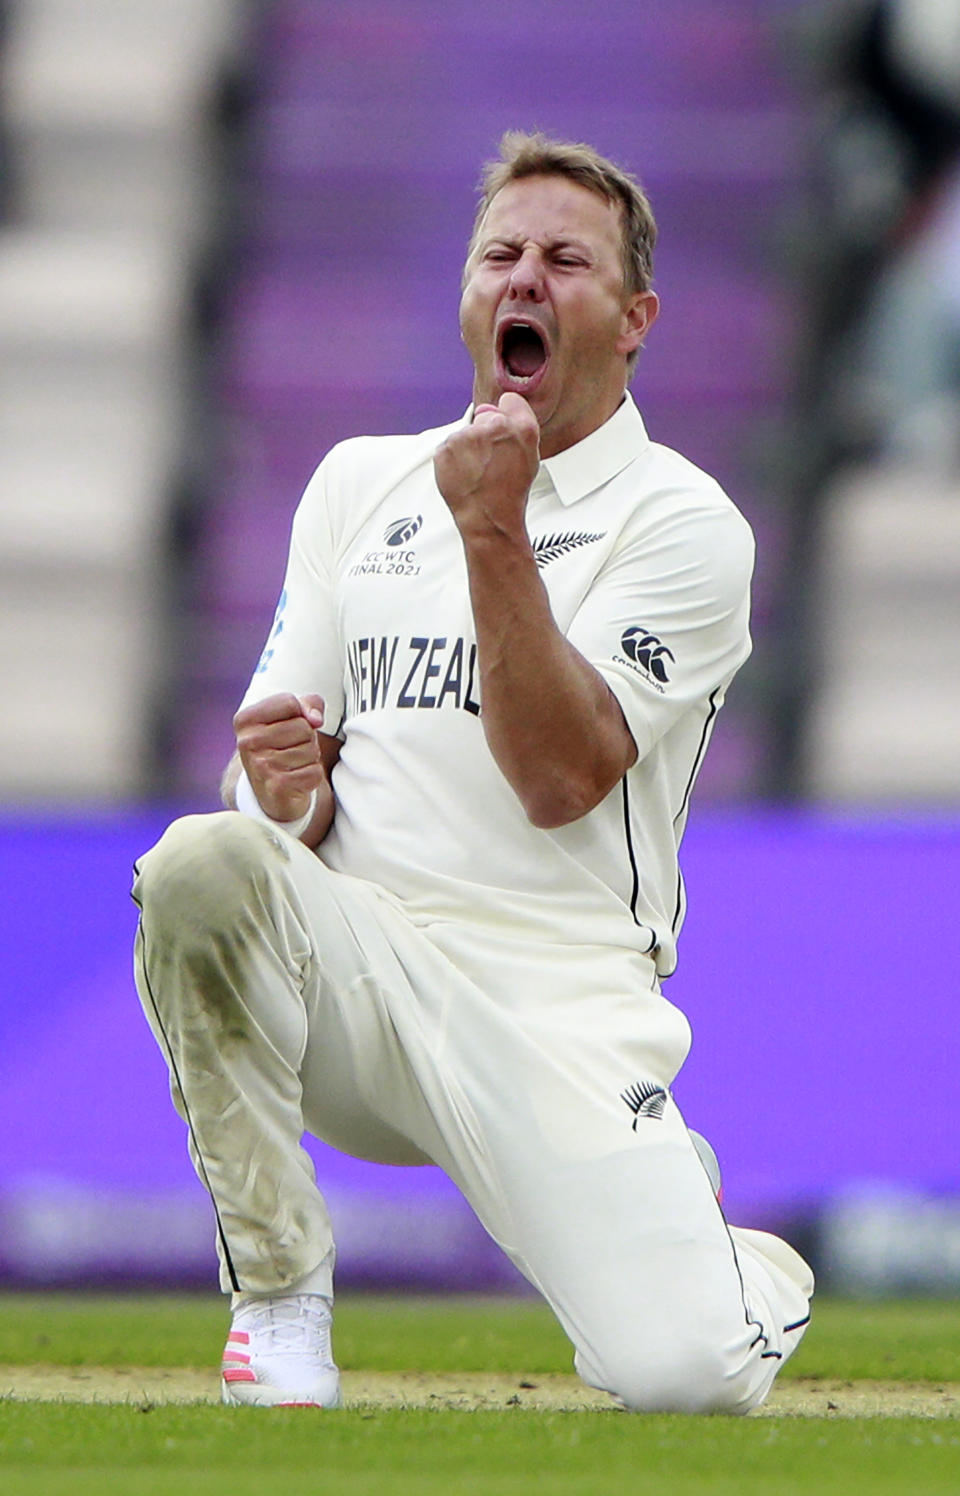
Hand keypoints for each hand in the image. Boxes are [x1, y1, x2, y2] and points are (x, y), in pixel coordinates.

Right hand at [233, 693, 327, 822]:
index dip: (299, 714)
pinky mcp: (277, 787)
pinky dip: (312, 776)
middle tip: (290, 750)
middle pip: (303, 726)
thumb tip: (316, 720)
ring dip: (310, 757)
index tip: (286, 727)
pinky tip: (296, 780)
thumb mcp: (291, 717)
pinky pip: (315, 771)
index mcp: (245, 720)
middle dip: (306, 738)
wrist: (270, 793)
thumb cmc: (283, 746)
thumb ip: (309, 704)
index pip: (289, 702)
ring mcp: (260, 766)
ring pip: (311, 749)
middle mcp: (247, 742)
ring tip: (292, 765)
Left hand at [434, 392, 539, 537]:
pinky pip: (449, 447)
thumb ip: (519, 425)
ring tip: (478, 472)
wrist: (488, 518)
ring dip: (468, 449)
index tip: (504, 432)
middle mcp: (493, 427)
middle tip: (491, 461)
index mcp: (521, 428)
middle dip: (485, 433)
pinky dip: (453, 460)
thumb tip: (497, 407)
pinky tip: (465, 475)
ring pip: (465, 434)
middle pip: (485, 417)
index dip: (507, 416)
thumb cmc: (509, 493)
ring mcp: (466, 437)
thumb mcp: (530, 456)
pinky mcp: (445, 448)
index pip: (510, 401)